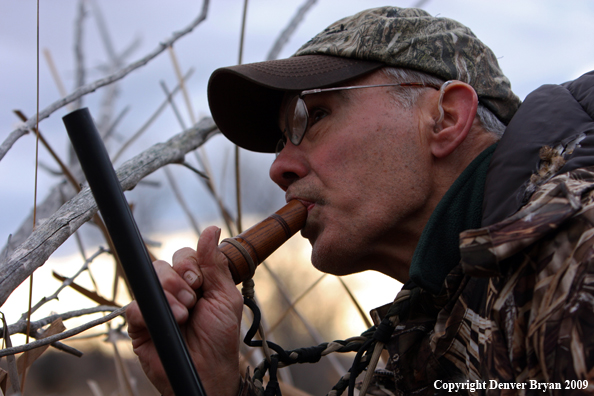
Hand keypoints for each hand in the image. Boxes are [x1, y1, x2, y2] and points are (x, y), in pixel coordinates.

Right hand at [126, 226, 243, 395]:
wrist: (207, 370)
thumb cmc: (219, 336)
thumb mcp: (224, 296)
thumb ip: (215, 263)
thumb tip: (211, 229)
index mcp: (195, 281)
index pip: (184, 256)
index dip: (190, 265)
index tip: (199, 282)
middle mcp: (173, 290)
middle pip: (164, 264)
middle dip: (179, 280)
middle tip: (192, 301)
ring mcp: (156, 306)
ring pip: (149, 280)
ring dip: (168, 295)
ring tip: (183, 316)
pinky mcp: (139, 324)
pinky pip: (133, 306)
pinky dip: (150, 312)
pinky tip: (167, 322)